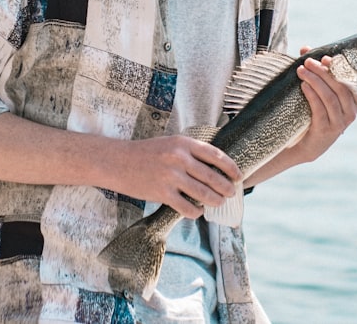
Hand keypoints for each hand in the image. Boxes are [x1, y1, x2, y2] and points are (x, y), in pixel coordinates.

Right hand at [113, 135, 241, 218]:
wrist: (117, 162)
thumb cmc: (146, 153)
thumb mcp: (170, 143)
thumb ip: (190, 151)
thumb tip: (215, 166)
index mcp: (183, 143)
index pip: (215, 155)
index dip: (231, 167)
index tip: (238, 176)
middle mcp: (178, 158)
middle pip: (212, 177)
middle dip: (226, 187)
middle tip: (231, 193)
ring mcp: (170, 176)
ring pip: (203, 194)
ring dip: (215, 201)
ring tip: (218, 203)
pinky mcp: (161, 193)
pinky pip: (186, 207)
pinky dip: (195, 212)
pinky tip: (197, 211)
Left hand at [291, 49, 356, 162]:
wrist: (304, 144)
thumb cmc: (313, 112)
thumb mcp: (317, 91)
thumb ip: (315, 70)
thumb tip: (306, 48)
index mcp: (354, 101)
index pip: (352, 81)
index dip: (340, 68)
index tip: (325, 58)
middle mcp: (351, 112)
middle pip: (339, 87)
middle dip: (323, 72)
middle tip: (307, 62)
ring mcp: (340, 123)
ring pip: (330, 97)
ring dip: (315, 81)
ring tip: (301, 71)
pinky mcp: (326, 130)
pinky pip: (320, 109)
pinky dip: (312, 95)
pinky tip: (303, 86)